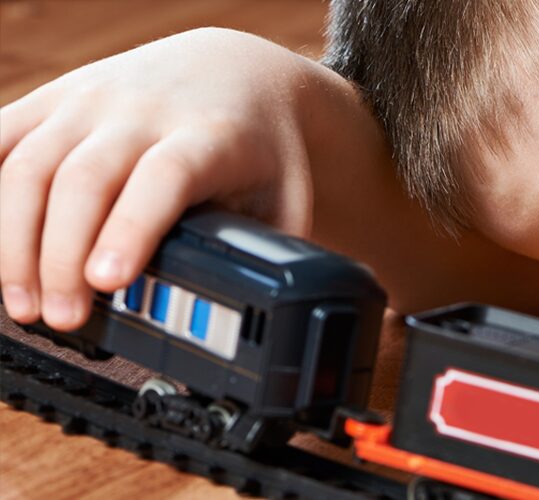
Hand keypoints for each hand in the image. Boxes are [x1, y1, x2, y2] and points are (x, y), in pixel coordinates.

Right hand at [0, 28, 324, 330]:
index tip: (108, 282)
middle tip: (62, 318)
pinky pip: (3, 139)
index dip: (132, 228)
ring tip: (25, 305)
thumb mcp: (285, 195)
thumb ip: (273, 253)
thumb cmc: (256, 144)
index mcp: (210, 135)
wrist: (233, 71)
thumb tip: (271, 321)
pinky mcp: (52, 101)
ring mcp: (90, 102)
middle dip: (63, 256)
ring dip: (17, 242)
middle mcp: (144, 112)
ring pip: (31, 165)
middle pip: (85, 180)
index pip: (165, 177)